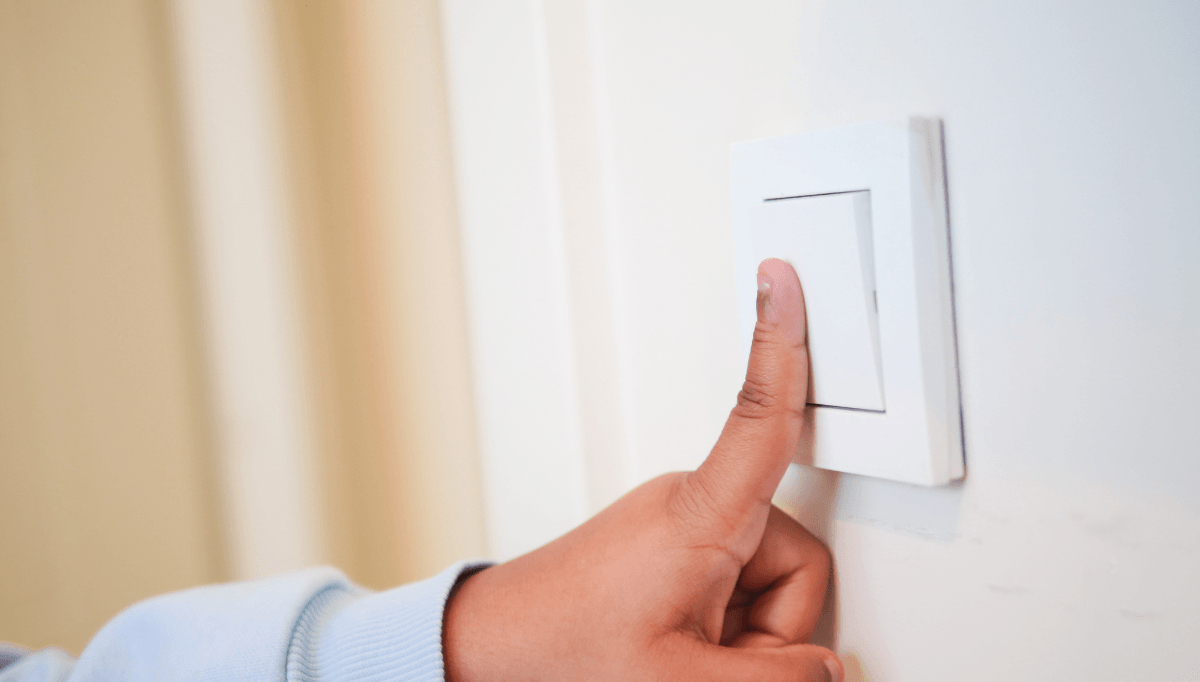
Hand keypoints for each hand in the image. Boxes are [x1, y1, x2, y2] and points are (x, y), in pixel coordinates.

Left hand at [444, 258, 841, 681]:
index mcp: (698, 518)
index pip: (758, 420)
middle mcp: (692, 507)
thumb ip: (773, 679)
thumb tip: (825, 667)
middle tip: (704, 659)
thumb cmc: (562, 650)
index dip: (781, 350)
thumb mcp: (679, 679)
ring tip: (682, 655)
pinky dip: (723, 627)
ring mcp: (679, 527)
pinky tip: (680, 646)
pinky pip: (734, 584)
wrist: (494, 650)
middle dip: (768, 629)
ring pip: (766, 584)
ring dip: (742, 635)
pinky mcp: (669, 548)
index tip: (782, 284)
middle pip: (791, 562)